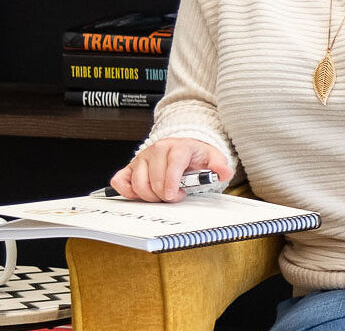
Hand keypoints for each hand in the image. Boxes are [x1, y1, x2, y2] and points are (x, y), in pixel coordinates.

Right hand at [110, 138, 231, 202]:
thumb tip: (224, 172)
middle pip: (154, 177)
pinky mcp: (131, 166)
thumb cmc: (195, 156)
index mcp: (178, 147)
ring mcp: (142, 158)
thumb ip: (219, 166)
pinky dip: (127, 191)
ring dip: (149, 195)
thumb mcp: (212, 158)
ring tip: (161, 195)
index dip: (171, 181)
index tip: (173, 194)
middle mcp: (157, 150)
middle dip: (163, 193)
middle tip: (173, 196)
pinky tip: (141, 193)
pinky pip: (120, 180)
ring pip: (137, 182)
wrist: (183, 149)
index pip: (172, 162)